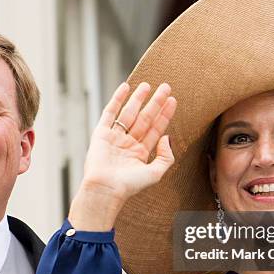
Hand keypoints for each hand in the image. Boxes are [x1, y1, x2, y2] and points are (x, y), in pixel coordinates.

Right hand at [69, 82, 176, 230]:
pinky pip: (110, 113)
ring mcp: (115, 137)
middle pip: (145, 117)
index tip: (172, 100)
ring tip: (148, 85)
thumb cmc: (129, 185)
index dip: (165, 114)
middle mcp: (129, 143)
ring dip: (138, 98)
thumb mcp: (155, 173)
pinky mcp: (101, 134)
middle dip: (155, 102)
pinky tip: (125, 87)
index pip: (156, 129)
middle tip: (166, 87)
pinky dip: (117, 100)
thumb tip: (167, 137)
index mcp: (141, 153)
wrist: (106, 188)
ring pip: (129, 113)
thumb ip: (166, 157)